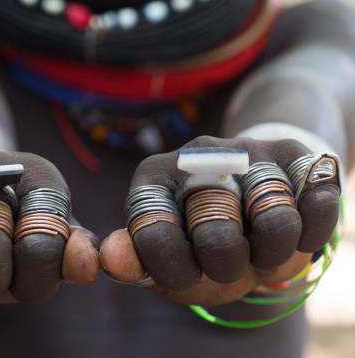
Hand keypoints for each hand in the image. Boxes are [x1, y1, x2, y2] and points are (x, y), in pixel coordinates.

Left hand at [100, 135, 339, 305]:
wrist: (252, 200)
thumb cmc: (201, 241)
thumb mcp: (168, 257)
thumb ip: (138, 260)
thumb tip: (110, 259)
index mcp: (154, 178)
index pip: (155, 235)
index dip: (176, 270)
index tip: (189, 273)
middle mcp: (198, 156)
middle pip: (218, 235)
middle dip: (227, 264)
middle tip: (229, 260)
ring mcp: (247, 151)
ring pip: (274, 218)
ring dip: (271, 251)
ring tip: (261, 249)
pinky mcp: (292, 154)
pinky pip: (315, 200)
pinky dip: (311, 230)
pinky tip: (295, 230)